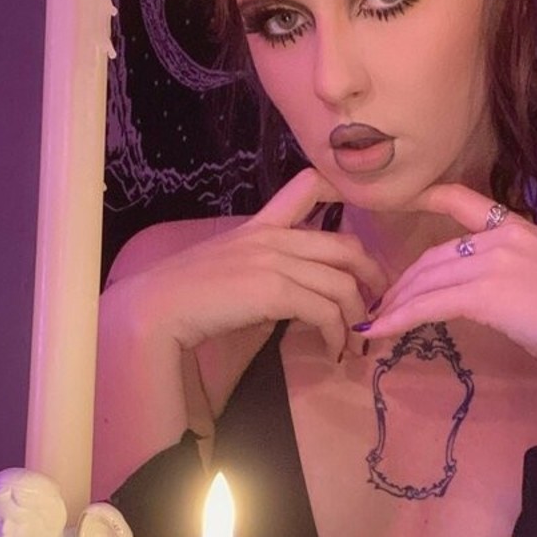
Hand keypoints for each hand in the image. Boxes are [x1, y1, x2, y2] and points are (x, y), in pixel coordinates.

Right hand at [112, 168, 387, 362]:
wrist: (158, 309)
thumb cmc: (192, 297)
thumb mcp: (235, 269)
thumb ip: (271, 271)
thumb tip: (304, 299)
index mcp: (262, 224)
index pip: (309, 185)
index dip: (343, 191)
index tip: (361, 219)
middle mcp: (273, 236)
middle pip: (346, 245)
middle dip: (372, 275)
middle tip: (377, 302)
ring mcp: (274, 261)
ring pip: (342, 284)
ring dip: (355, 318)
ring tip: (353, 340)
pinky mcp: (274, 290)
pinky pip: (325, 312)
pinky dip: (336, 335)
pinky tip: (333, 350)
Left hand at [358, 183, 536, 376]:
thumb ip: (521, 271)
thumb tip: (503, 290)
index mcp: (519, 228)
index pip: (466, 202)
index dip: (432, 197)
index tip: (411, 200)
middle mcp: (501, 238)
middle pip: (435, 257)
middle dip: (406, 282)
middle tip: (386, 302)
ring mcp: (491, 264)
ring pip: (427, 281)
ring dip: (397, 303)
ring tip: (376, 321)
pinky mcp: (482, 295)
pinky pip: (429, 305)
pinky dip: (399, 318)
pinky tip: (380, 330)